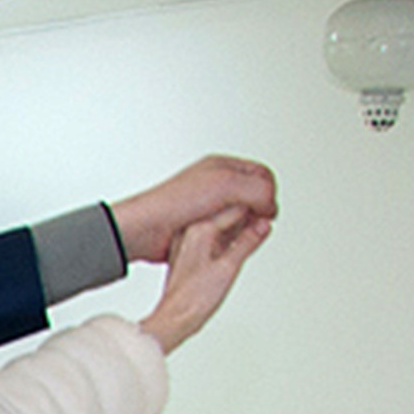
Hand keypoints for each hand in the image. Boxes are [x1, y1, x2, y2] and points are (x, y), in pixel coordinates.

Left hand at [110, 156, 276, 265]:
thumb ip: (257, 190)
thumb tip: (270, 206)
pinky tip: (222, 246)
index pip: (262, 176)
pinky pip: (221, 235)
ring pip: (237, 218)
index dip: (269, 193)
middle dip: (256, 212)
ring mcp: (205, 208)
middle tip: (253, 226)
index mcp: (222, 168)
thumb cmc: (175, 203)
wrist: (143, 229)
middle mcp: (214, 186)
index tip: (267, 211)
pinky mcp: (197, 228)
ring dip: (241, 228)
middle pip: (251, 198)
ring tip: (236, 237)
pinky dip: (226, 240)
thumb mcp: (226, 185)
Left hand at [138, 207, 269, 352]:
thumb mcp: (229, 267)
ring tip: (253, 236)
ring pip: (220, 225)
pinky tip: (234, 249)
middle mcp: (190, 232)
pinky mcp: (187, 254)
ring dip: (238, 229)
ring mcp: (187, 242)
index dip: (257, 208)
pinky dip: (226, 241)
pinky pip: (212, 238)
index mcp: (199, 229)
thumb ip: (248, 242)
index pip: (236, 205)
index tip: (270, 213)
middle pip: (228, 212)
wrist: (172, 319)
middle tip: (263, 225)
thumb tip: (263, 225)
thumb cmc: (192, 299)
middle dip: (248, 217)